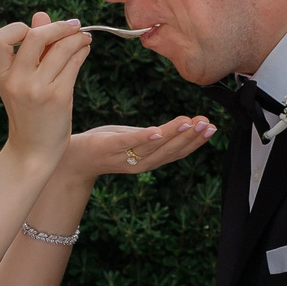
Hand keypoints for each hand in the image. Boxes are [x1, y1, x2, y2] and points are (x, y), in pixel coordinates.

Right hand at [0, 12, 94, 165]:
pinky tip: (84, 50)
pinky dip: (82, 51)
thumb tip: (41, 16)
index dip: (18, 28)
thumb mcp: (21, 82)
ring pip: (62, 48)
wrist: (33, 151)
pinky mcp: (59, 96)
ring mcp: (38, 89)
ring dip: (78, 37)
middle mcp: (17, 81)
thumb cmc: (29, 113)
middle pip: (36, 36)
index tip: (35, 30)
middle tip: (72, 26)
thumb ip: (30, 49)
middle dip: (59, 26)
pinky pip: (74, 63)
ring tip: (84, 38)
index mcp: (1, 75)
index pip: (0, 39)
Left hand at [64, 118, 214, 180]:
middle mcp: (141, 163)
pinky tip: (157, 131)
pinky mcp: (109, 147)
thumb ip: (158, 135)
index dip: (196, 141)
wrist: (74, 157)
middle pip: (171, 151)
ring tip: (189, 122)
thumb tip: (185, 124)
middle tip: (208, 123)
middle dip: (191, 137)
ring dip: (174, 135)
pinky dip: (144, 138)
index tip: (213, 127)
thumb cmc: (107, 145)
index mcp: (150, 160)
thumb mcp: (136, 139)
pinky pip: (129, 143)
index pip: (178, 152)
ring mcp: (125, 156)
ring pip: (154, 147)